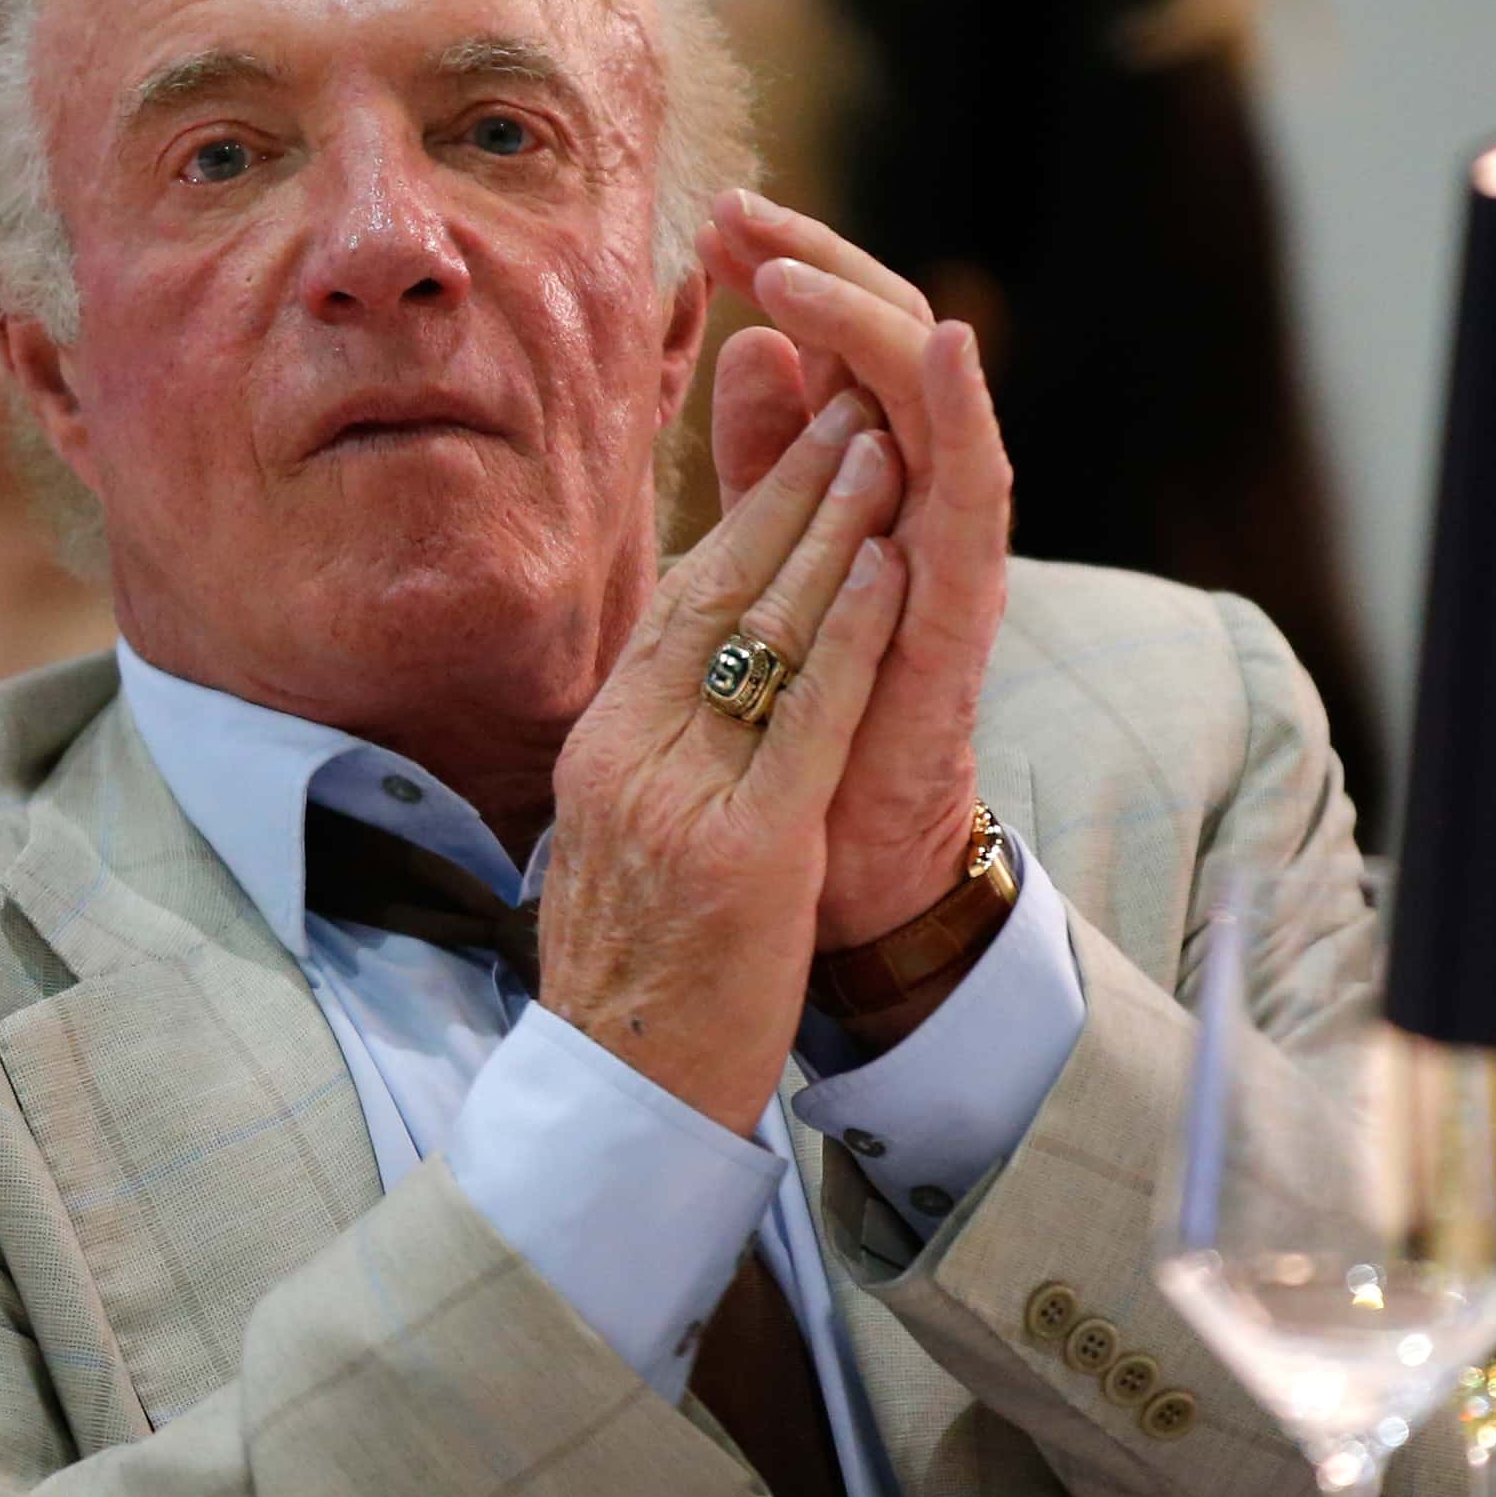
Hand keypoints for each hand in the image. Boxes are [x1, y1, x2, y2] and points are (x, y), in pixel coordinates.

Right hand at [537, 391, 905, 1129]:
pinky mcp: (746, 848)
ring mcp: (682, 796)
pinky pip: (808, 712)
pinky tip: (890, 561)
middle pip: (715, 590)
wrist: (619, 1095)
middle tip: (843, 401)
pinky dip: (851, 626)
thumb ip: (654, 749)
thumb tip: (684, 674)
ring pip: (763, 629)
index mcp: (605, 748)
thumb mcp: (626, 838)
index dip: (738, 513)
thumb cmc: (637, 978)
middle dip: (785, 487)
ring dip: (829, 525)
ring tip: (878, 441)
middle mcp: (631, 754)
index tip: (788, 443)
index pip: (678, 604)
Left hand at [702, 191, 1011, 948]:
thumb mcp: (770, 559)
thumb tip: (749, 347)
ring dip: (865, 320)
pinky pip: (978, 489)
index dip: (786, 275)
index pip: (836, 344)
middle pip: (888, 342)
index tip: (710, 226)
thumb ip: (765, 462)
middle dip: (816, 267)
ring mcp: (948, 543)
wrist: (847, 852)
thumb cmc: (813, 710)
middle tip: (735, 215)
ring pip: (929, 396)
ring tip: (792, 270)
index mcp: (869, 476)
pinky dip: (962, 411)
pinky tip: (942, 344)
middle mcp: (919, 493)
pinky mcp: (966, 601)